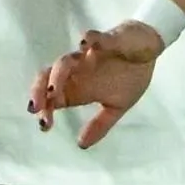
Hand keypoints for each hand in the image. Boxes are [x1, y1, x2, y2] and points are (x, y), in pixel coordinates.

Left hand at [30, 22, 163, 149]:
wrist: (148, 48)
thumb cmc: (129, 75)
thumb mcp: (118, 106)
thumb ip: (100, 124)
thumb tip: (81, 145)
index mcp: (79, 87)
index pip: (53, 98)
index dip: (45, 110)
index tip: (45, 126)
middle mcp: (78, 71)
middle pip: (49, 77)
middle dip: (39, 91)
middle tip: (36, 108)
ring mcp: (90, 55)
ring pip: (66, 61)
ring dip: (58, 75)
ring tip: (54, 90)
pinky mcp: (107, 40)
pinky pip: (96, 39)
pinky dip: (90, 40)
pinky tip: (85, 44)